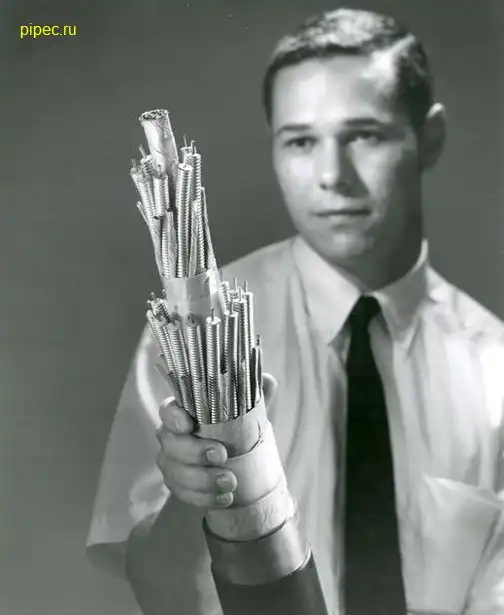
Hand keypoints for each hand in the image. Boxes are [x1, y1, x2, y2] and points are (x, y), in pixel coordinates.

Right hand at [155, 373, 277, 508]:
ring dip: (203, 480)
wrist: (239, 459)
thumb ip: (255, 393)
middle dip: (195, 452)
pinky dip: (204, 498)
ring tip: (231, 482)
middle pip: (171, 444)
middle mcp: (171, 436)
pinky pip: (184, 494)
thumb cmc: (236, 426)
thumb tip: (266, 381)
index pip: (168, 410)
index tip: (189, 424)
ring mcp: (171, 462)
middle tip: (222, 455)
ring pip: (176, 473)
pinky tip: (226, 498)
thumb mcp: (247, 408)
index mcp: (184, 412)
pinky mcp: (178, 485)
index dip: (174, 417)